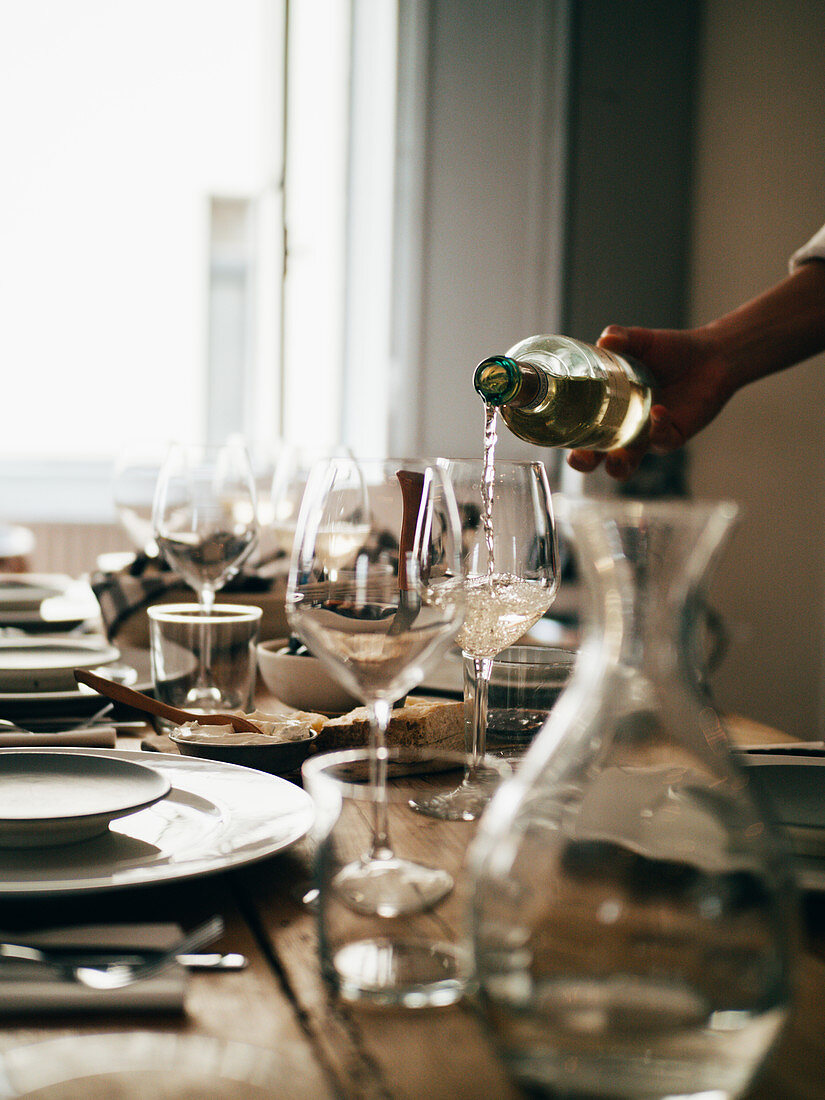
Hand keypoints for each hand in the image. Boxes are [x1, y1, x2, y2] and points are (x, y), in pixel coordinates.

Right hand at [567, 324, 733, 480]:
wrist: (710, 355)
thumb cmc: (669, 351)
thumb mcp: (640, 341)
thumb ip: (622, 338)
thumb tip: (606, 340)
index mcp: (607, 409)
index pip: (580, 430)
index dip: (567, 438)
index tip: (555, 437)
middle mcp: (623, 429)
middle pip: (598, 457)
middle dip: (586, 463)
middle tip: (581, 458)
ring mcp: (647, 436)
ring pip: (628, 462)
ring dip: (619, 465)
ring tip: (617, 458)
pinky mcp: (673, 437)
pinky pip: (661, 440)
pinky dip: (657, 428)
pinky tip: (658, 410)